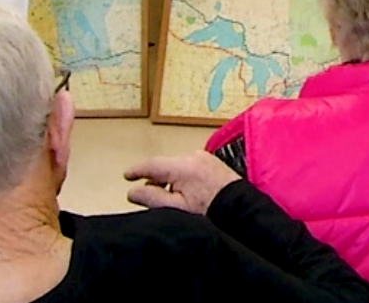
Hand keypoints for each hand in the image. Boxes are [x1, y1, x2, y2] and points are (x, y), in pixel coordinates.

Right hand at [125, 151, 239, 214]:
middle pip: (165, 166)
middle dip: (155, 179)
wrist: (242, 211)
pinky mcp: (213, 163)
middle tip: (148, 196)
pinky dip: (183, 178)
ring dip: (170, 179)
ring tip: (171, 199)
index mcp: (183, 166)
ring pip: (178, 167)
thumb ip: (152, 198)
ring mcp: (205, 158)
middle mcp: (194, 157)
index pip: (152, 164)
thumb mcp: (177, 209)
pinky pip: (191, 167)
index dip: (136, 171)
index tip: (127, 176)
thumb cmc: (212, 212)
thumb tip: (133, 191)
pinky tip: (186, 193)